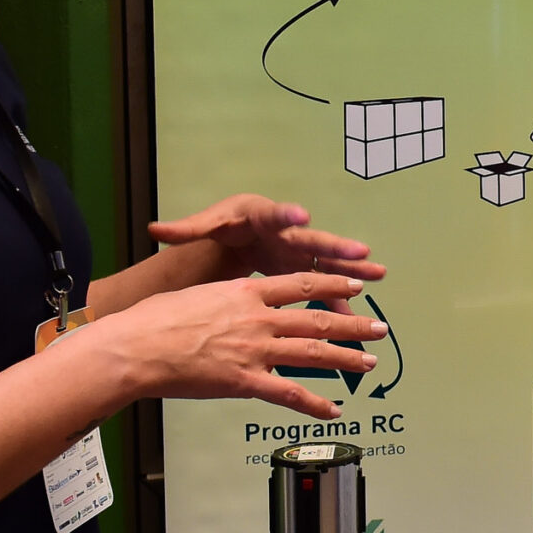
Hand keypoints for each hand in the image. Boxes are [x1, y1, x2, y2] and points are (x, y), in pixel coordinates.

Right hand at [72, 270, 388, 419]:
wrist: (136, 348)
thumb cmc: (154, 321)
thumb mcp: (195, 295)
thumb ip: (221, 301)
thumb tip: (226, 305)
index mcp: (245, 292)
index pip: (301, 286)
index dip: (333, 286)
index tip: (355, 287)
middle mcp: (258, 319)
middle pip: (316, 319)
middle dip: (353, 325)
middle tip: (379, 328)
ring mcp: (255, 350)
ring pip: (313, 353)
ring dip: (346, 359)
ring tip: (370, 363)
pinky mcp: (245, 381)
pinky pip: (289, 395)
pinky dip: (314, 405)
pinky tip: (332, 411)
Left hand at [149, 194, 387, 288]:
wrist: (244, 231)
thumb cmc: (228, 224)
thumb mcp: (209, 224)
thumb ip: (186, 229)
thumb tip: (154, 228)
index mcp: (264, 217)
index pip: (276, 214)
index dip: (289, 215)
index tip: (302, 215)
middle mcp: (289, 232)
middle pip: (315, 239)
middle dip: (338, 245)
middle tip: (360, 250)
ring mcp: (301, 251)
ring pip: (330, 262)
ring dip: (352, 270)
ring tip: (377, 274)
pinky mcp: (306, 269)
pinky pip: (325, 286)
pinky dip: (337, 301)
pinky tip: (352, 318)